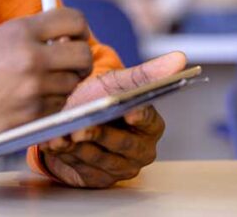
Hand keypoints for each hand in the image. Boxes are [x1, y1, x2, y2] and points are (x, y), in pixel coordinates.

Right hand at [0, 8, 93, 150]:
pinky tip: (27, 102)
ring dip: (61, 85)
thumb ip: (30, 35)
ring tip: (35, 85)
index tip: (76, 37)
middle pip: (83, 55)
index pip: (73, 20)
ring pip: (72, 85)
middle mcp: (31, 58)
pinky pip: (58, 108)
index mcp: (21, 31)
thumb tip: (65, 36)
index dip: (80, 29)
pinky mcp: (30, 117)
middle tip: (69, 64)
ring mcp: (33, 89)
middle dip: (79, 60)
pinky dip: (49, 106)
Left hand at [39, 51, 186, 187]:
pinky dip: (67, 156)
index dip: (139, 116)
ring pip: (100, 158)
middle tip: (82, 128)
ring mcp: (120, 168)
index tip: (130, 111)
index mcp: (151, 126)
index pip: (148, 120)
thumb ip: (147, 72)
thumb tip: (180, 57)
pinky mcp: (99, 179)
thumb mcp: (120, 83)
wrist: (75, 120)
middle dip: (100, 135)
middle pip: (122, 144)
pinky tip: (55, 144)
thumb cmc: (101, 99)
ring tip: (62, 135)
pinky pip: (83, 170)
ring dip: (79, 147)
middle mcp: (140, 151)